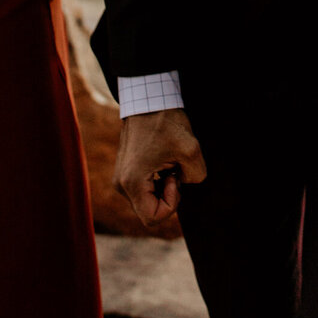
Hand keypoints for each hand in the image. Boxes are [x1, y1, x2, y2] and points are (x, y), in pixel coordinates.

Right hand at [115, 107, 206, 226]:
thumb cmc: (165, 121)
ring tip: (168, 163)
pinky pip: (144, 190)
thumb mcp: (191, 149)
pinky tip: (163, 161)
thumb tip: (184, 184)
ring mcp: (121, 178)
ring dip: (163, 187)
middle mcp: (121, 184)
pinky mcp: (125, 172)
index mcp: (131, 183)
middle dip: (167, 195)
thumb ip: (196, 176)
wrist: (148, 99)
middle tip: (173, 170)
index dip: (171, 204)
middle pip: (149, 211)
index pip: (153, 218)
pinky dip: (157, 181)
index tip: (174, 178)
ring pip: (147, 200)